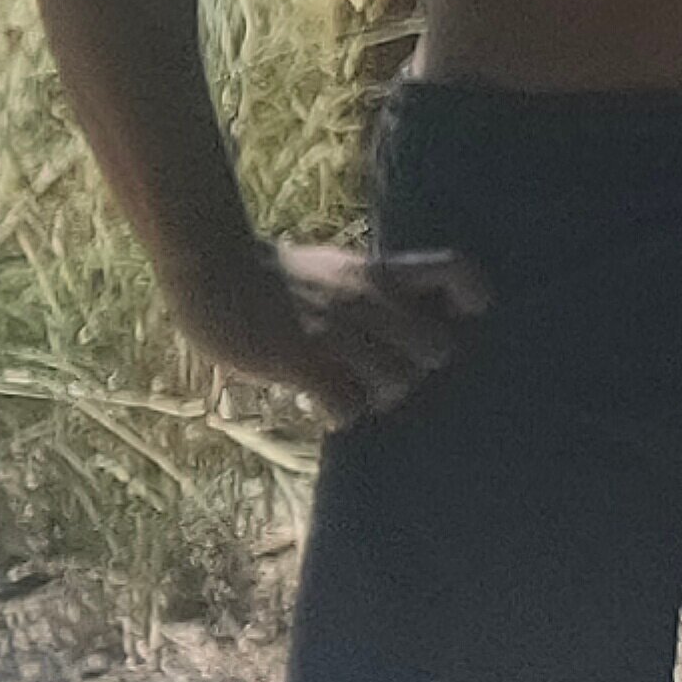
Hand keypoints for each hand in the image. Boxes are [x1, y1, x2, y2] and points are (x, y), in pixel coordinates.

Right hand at [177, 237, 486, 428]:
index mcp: (378, 271)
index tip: (457, 316)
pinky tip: (323, 408)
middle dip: (416, 370)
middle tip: (386, 374)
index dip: (470, 298)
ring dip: (378, 397)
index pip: (455, 270)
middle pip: (437, 350)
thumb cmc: (268, 273)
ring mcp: (336, 331)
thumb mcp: (333, 266)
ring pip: (397, 384)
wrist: (211, 267)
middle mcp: (368, 299)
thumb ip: (368, 289)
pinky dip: (340, 415)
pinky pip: (347, 406)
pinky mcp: (301, 359)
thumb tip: (397, 319)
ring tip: (352, 393)